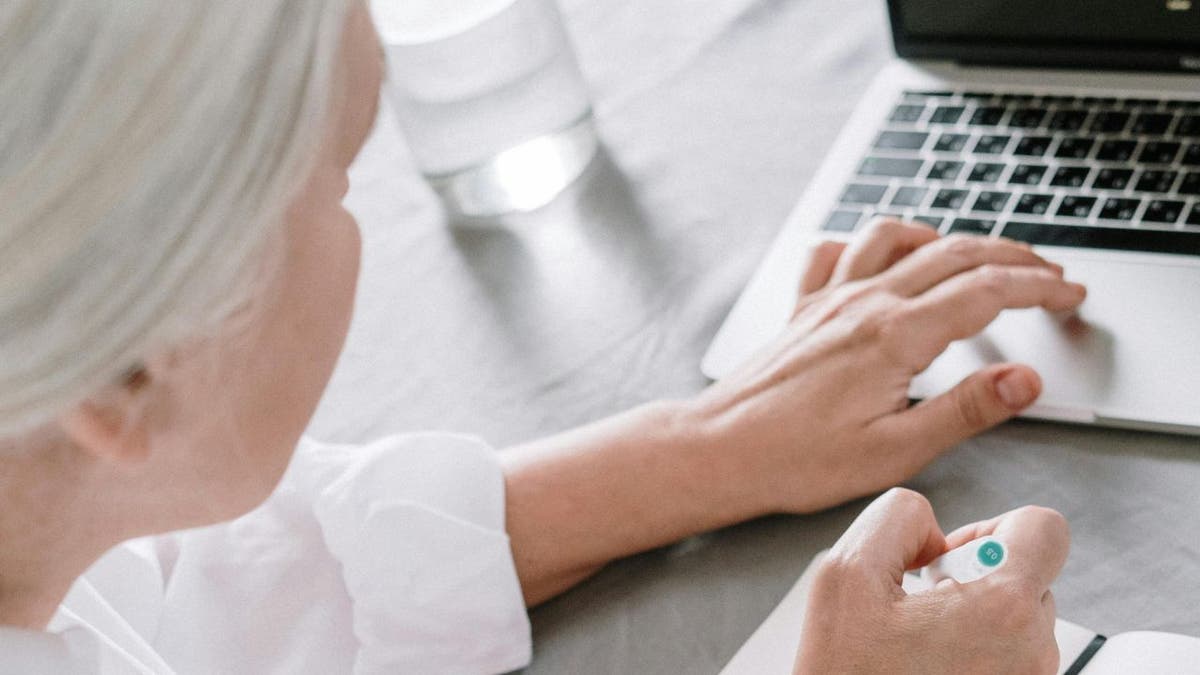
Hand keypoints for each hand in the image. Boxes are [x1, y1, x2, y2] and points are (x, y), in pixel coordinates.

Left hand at [687, 219, 1085, 512]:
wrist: (720, 449)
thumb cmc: (797, 459)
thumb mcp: (896, 451)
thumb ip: (965, 409)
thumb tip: (1025, 379)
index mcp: (894, 336)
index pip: (986, 291)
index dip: (1038, 287)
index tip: (1070, 293)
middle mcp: (863, 303)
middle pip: (954, 254)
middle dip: (1012, 258)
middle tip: (1049, 275)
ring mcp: (829, 298)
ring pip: (898, 238)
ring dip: (947, 237)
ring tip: (979, 254)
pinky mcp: (803, 308)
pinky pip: (839, 250)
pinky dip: (872, 242)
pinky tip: (883, 256)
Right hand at [794, 489, 1067, 674]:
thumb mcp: (843, 573)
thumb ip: (896, 518)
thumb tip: (929, 525)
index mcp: (1002, 610)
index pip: (1044, 528)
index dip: (993, 527)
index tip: (952, 557)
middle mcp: (1033, 652)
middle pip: (1028, 575)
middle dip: (975, 579)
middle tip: (920, 610)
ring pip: (1019, 620)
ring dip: (974, 619)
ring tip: (919, 646)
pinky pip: (1010, 658)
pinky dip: (974, 654)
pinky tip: (928, 668)